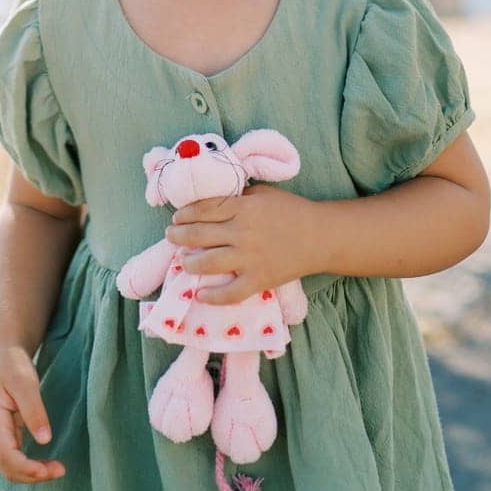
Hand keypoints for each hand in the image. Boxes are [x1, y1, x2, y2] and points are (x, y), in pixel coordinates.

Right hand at [0, 346, 65, 483]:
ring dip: (32, 473)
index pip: (6, 457)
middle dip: (32, 475)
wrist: (3, 353)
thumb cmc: (13, 364)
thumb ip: (34, 411)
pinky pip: (14, 458)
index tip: (49, 470)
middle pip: (7, 468)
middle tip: (61, 470)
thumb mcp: (25, 382)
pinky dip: (30, 465)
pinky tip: (46, 463)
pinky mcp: (5, 433)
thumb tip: (44, 441)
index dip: (27, 468)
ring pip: (10, 467)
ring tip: (57, 469)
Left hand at [164, 184, 319, 304]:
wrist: (321, 237)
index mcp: (243, 207)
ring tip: (183, 260)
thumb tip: (212, 202)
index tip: (176, 217)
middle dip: (179, 236)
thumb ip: (238, 197)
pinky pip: (231, 293)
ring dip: (189, 262)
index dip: (185, 214)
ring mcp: (250, 258)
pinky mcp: (259, 280)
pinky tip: (200, 295)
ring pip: (208, 263)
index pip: (204, 209)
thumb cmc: (291, 210)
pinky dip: (213, 296)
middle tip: (170, 236)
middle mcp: (242, 232)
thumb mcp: (262, 194)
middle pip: (199, 235)